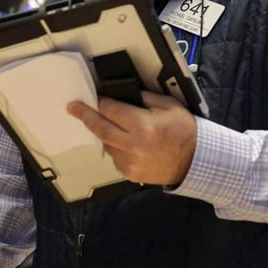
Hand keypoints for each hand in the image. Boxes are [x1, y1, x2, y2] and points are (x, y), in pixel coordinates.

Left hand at [67, 92, 197, 185]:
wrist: (195, 161)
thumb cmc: (184, 131)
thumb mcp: (169, 106)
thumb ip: (145, 97)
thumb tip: (124, 93)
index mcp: (143, 125)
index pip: (111, 110)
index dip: (102, 102)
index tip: (95, 98)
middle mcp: (133, 145)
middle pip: (100, 128)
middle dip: (85, 115)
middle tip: (73, 108)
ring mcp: (130, 161)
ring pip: (106, 144)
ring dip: (104, 133)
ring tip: (113, 127)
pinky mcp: (130, 174)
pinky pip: (114, 157)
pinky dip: (116, 148)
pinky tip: (127, 144)